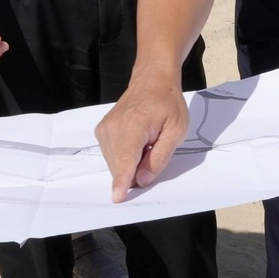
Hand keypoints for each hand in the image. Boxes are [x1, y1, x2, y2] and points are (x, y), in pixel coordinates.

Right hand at [95, 75, 189, 201]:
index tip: (116, 197)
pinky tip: (136, 142)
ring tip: (146, 142)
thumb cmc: (168, 103)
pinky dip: (124, 156)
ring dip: (130, 163)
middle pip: (120, 167)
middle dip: (136, 170)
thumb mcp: (176, 130)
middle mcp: (113, 128)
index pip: (125, 160)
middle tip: (154, 148)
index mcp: (134, 126)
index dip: (122, 181)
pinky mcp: (101, 131)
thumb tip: (142, 180)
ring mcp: (104, 129)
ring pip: (114, 164)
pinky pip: (111, 156)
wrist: (152, 80)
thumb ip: (160, 157)